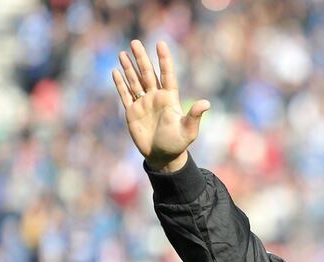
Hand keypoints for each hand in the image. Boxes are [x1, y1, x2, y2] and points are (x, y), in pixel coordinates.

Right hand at [111, 40, 209, 171]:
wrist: (163, 156)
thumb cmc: (178, 143)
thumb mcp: (188, 130)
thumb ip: (195, 115)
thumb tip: (207, 103)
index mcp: (170, 99)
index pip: (166, 75)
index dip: (164, 60)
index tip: (161, 44)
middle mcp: (156, 98)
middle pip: (147, 74)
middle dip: (141, 58)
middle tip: (135, 42)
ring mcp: (143, 104)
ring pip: (135, 82)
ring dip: (129, 68)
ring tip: (124, 53)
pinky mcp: (132, 112)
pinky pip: (125, 95)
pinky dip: (120, 84)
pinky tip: (116, 72)